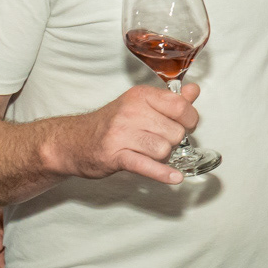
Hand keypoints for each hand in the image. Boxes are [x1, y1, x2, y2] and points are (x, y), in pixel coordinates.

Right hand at [44, 83, 201, 185]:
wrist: (74, 141)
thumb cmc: (111, 124)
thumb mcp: (140, 104)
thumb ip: (170, 99)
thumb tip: (193, 90)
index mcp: (141, 96)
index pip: (181, 106)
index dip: (189, 120)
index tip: (184, 125)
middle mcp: (131, 112)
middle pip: (175, 132)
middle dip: (173, 141)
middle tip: (158, 140)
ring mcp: (122, 134)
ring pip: (164, 149)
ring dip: (162, 156)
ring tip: (148, 152)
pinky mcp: (115, 155)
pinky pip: (146, 165)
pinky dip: (162, 173)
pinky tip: (174, 178)